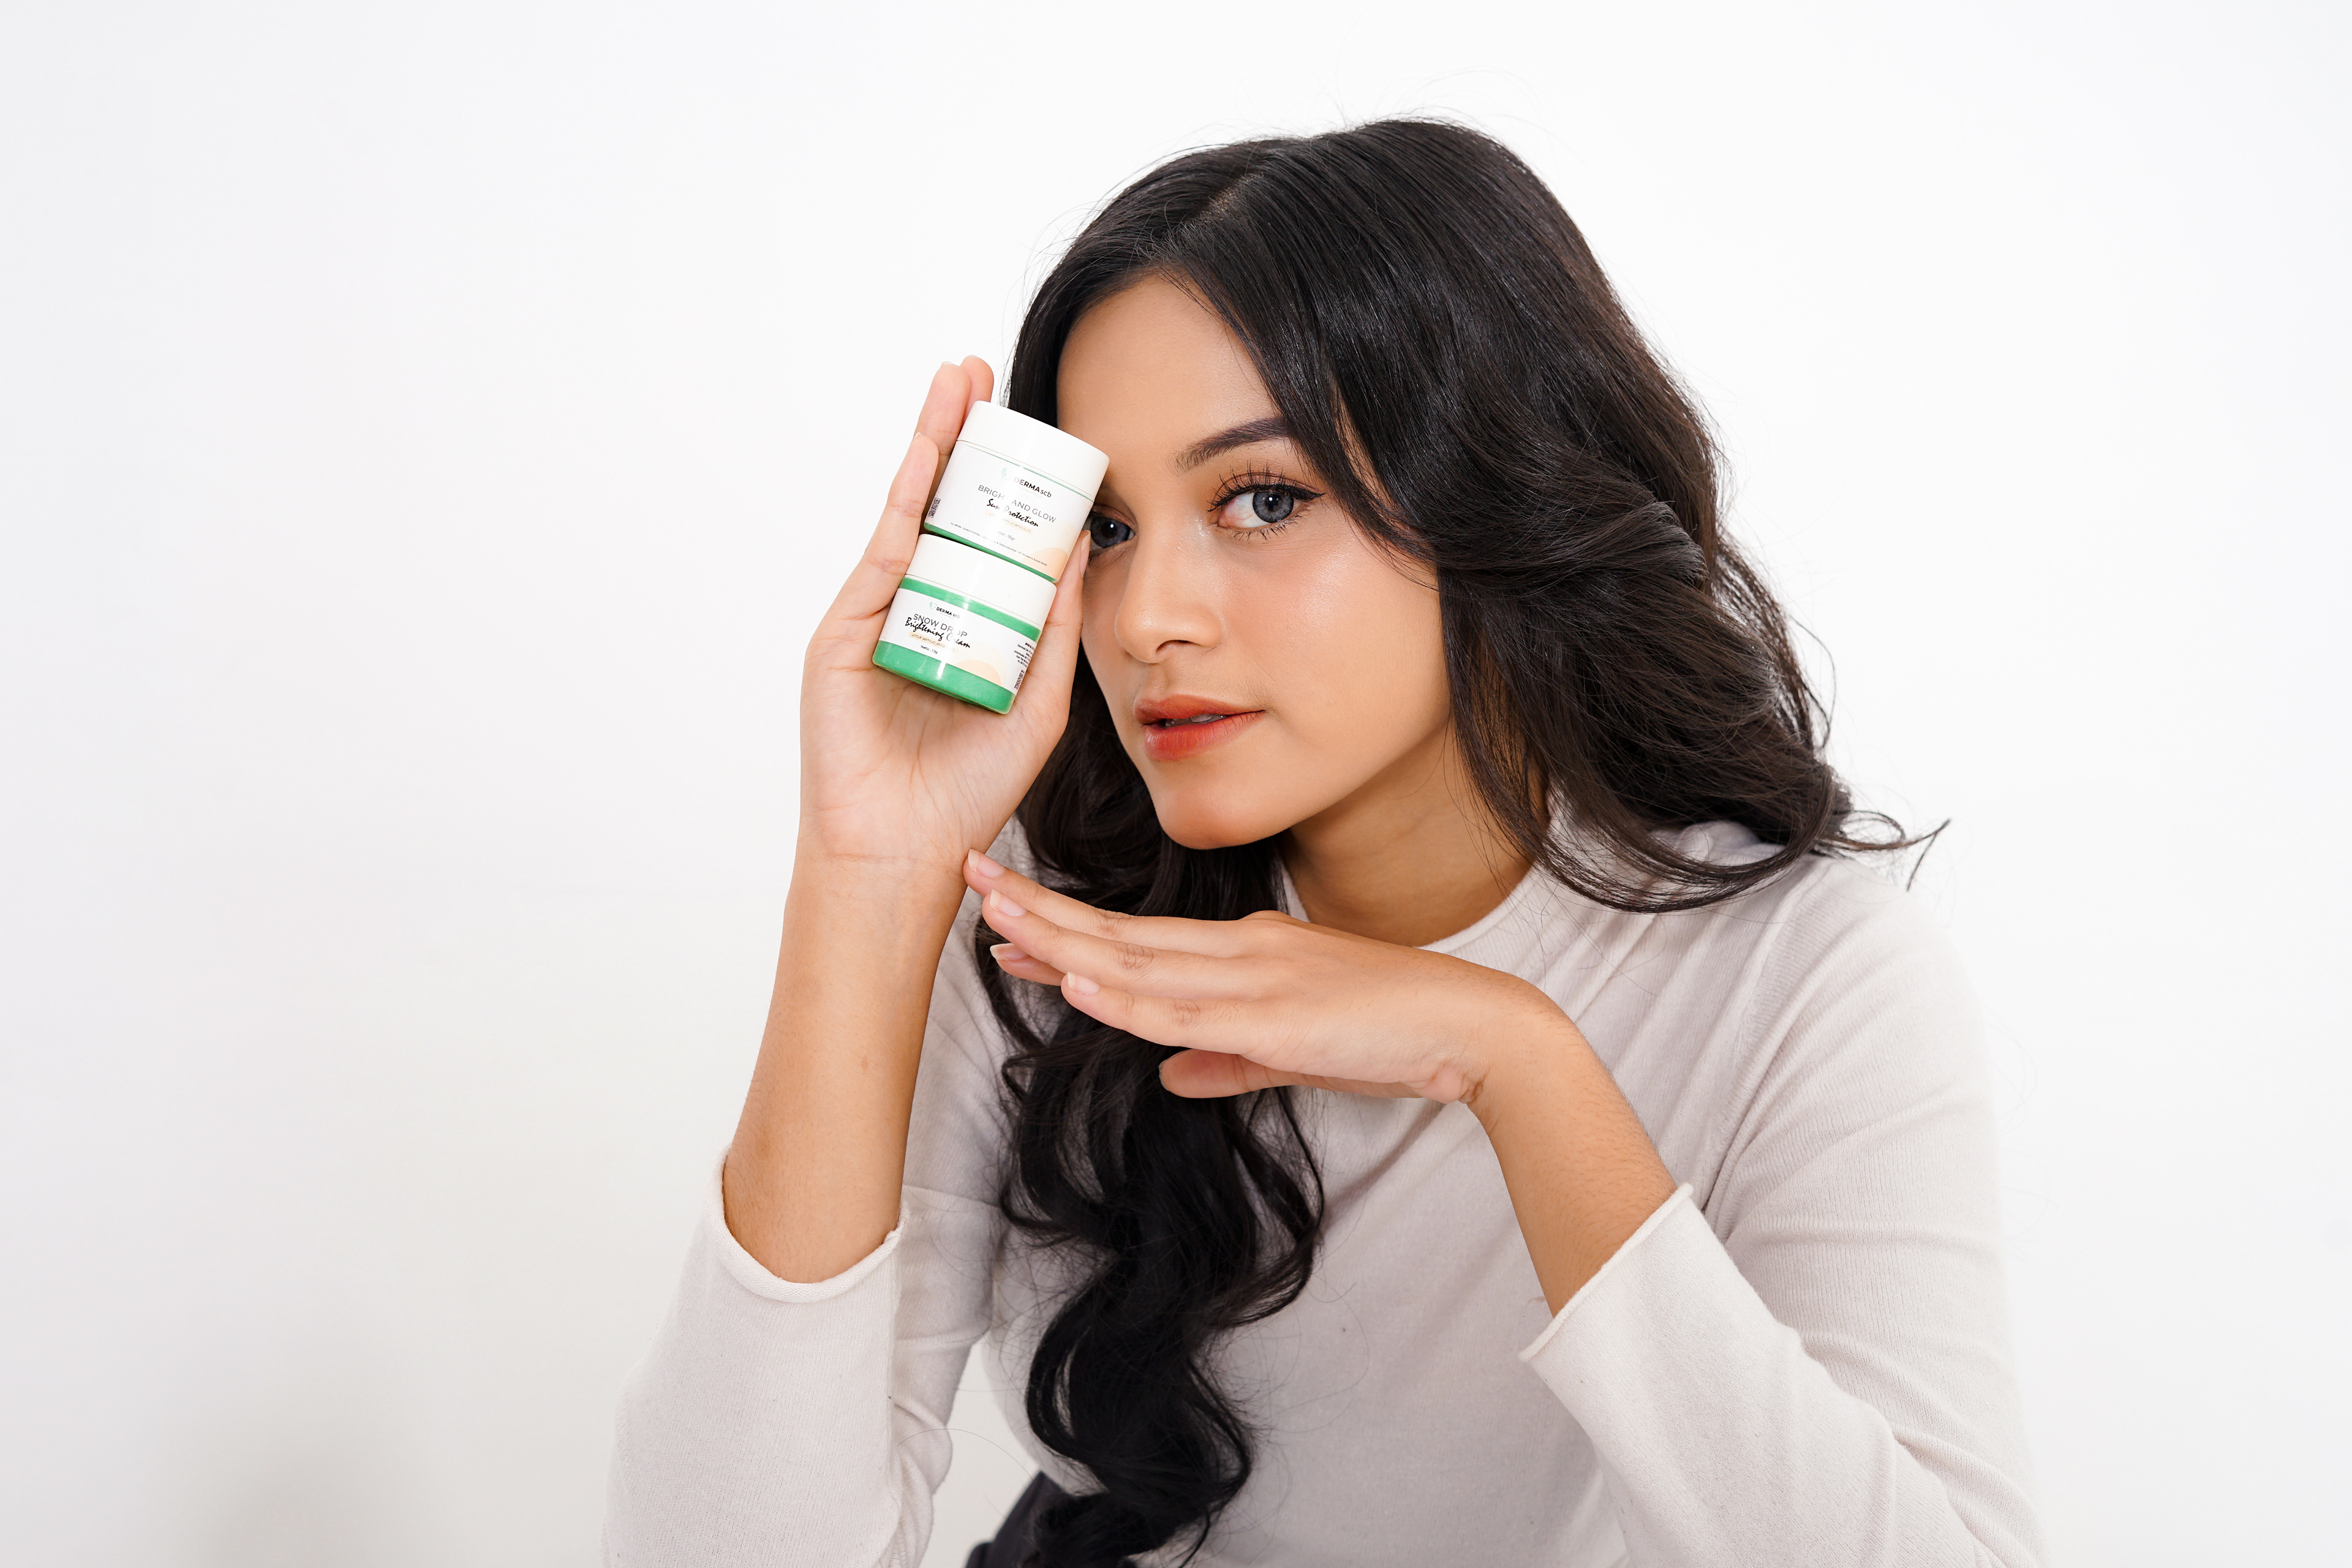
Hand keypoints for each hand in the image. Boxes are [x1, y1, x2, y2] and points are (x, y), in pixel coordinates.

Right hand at [797, 360, 1090, 874]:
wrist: (907, 854)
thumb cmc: (967, 795)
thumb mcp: (1038, 701)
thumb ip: (1057, 628)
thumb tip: (1083, 546)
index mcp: (964, 628)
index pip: (984, 538)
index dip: (1005, 483)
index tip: (1036, 431)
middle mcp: (917, 612)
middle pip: (942, 509)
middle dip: (964, 439)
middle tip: (986, 378)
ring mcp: (876, 617)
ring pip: (909, 513)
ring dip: (932, 444)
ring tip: (956, 384)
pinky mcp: (844, 632)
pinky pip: (884, 552)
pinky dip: (905, 499)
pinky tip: (926, 453)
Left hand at [963, 852, 1568, 1105]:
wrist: (1470, 1029)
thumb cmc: (1390, 1034)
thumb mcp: (1290, 1052)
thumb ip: (1225, 1060)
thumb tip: (1168, 1075)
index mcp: (1243, 953)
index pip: (1134, 940)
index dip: (1065, 928)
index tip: (1006, 914)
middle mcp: (1239, 952)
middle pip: (1119, 935)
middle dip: (1040, 912)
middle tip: (970, 877)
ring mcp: (1254, 978)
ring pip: (1138, 961)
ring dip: (1063, 944)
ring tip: (998, 923)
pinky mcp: (1274, 1016)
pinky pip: (1184, 1010)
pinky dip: (1126, 997)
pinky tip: (1079, 987)